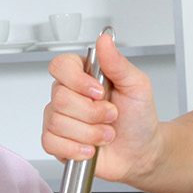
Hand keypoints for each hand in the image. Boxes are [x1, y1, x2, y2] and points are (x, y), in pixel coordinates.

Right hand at [40, 33, 161, 184]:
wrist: (141, 152)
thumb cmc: (138, 118)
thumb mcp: (136, 86)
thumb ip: (118, 63)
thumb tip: (104, 40)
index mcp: (84, 75)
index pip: (60, 65)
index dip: (77, 80)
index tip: (99, 92)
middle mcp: (69, 94)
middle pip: (60, 98)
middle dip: (92, 113)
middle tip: (110, 116)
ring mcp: (60, 118)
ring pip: (57, 122)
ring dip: (89, 133)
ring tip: (105, 134)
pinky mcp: (57, 142)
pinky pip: (51, 142)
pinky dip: (75, 148)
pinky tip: (90, 148)